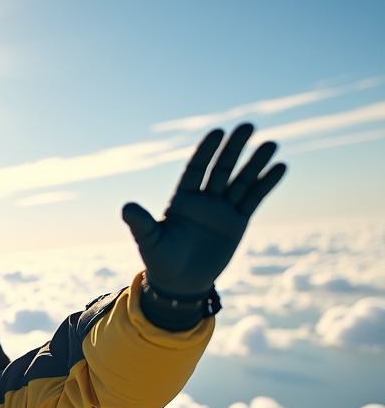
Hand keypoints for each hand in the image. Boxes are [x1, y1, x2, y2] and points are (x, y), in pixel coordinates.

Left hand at [122, 123, 284, 301]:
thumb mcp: (150, 241)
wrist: (181, 281)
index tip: (218, 131)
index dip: (206, 150)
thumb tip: (126, 207)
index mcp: (181, 199)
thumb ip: (141, 223)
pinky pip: (254, 199)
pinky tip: (280, 167)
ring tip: (272, 143)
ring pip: (241, 181)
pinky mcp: (238, 222)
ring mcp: (222, 210)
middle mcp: (203, 199)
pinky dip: (266, 183)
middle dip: (234, 148)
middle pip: (221, 169)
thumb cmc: (160, 259)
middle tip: (248, 126)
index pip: (196, 168)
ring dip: (256, 163)